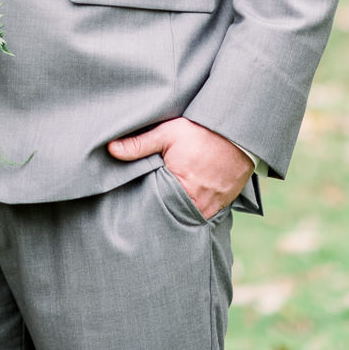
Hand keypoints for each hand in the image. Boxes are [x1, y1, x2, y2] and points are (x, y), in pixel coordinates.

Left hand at [108, 117, 251, 220]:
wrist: (238, 132)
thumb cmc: (201, 131)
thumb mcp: (168, 132)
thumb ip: (139, 144)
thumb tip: (111, 149)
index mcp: (180, 185)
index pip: (155, 207)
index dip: (144, 208)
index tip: (132, 209)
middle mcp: (198, 201)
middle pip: (172, 216)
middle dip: (160, 214)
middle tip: (145, 214)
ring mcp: (212, 205)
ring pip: (189, 218)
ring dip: (177, 214)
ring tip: (163, 211)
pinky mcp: (223, 204)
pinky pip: (204, 215)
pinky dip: (194, 212)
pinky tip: (183, 206)